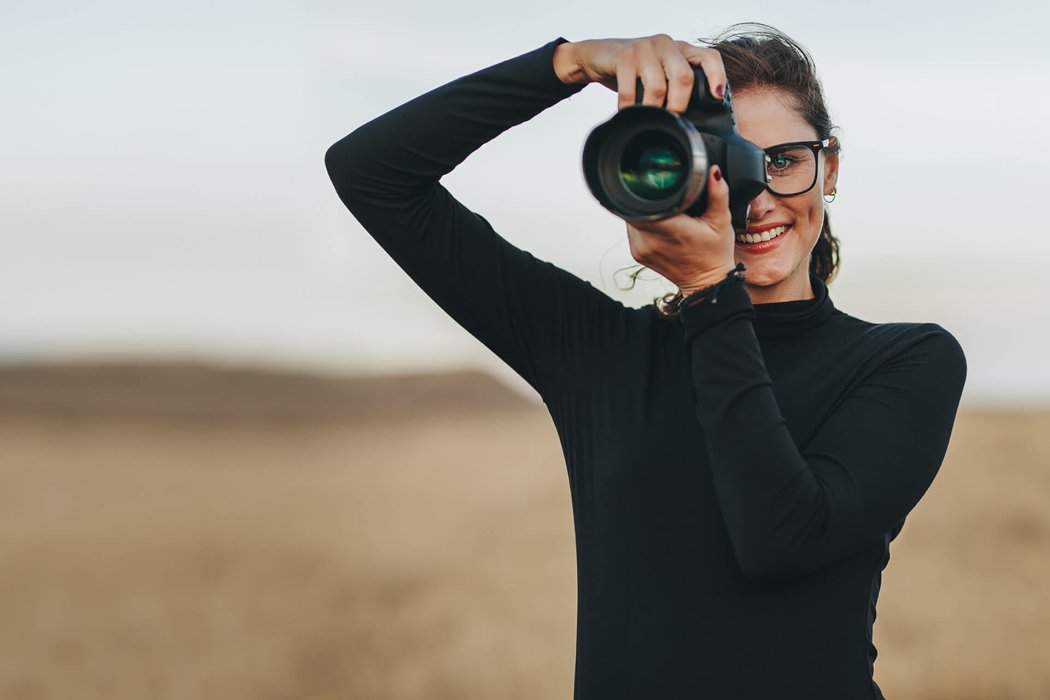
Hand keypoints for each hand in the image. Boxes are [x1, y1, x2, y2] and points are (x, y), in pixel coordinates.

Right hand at [553, 34, 725, 112]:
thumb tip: (691, 122)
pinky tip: (627, 112)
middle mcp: (667, 45)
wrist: (597, 56)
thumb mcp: (659, 73)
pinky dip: (630, 107)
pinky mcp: (625, 56)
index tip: (716, 97)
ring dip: (653, 110)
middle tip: (672, 120)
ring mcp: (645, 48)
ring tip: (648, 118)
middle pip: (684, 77)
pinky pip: (631, 90)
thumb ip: (675, 86)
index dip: (717, 76)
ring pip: (658, 86)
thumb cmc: (633, 70)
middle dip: (679, 105)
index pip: (709, 57)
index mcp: (681, 49)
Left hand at [625, 164, 737, 295]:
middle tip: (663, 195)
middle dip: (646, 199)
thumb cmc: (714, 254)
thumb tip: (713, 171)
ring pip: (631, 218)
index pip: (645, 205)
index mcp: (672, 231)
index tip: (656, 184)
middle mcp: (651, 241)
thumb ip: (718, 194)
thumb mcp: (722, 221)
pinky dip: (642, 222)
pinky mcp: (637, 254)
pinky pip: (632, 229)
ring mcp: (641, 249)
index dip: (646, 191)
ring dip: (643, 211)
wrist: (705, 284)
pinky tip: (657, 222)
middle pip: (635, 208)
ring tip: (662, 210)